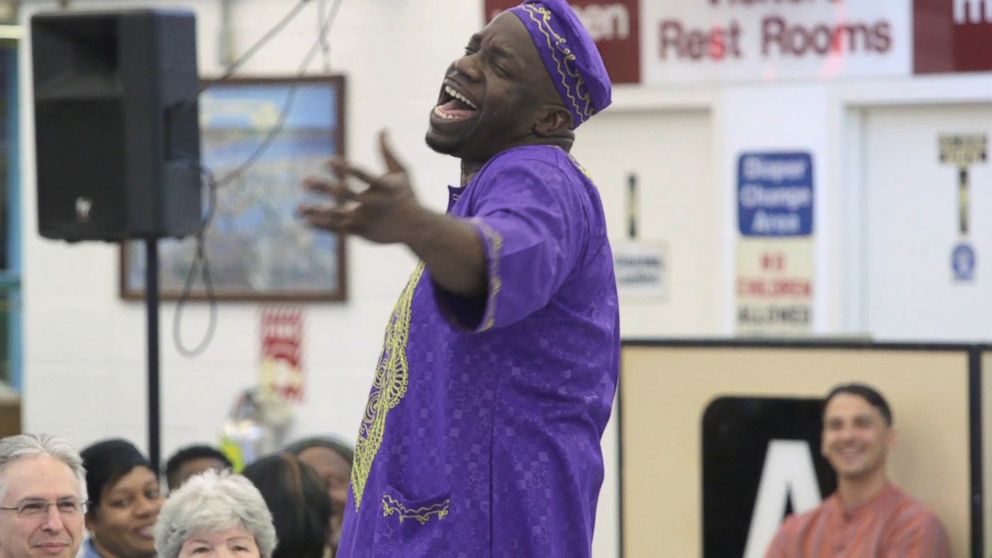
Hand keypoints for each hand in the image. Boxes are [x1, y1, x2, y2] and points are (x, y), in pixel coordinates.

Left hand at [298, 130, 424, 243]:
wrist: (416, 228)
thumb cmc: (407, 195)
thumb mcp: (403, 172)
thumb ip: (388, 152)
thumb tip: (382, 129)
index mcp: (385, 187)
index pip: (363, 175)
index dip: (346, 169)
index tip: (328, 161)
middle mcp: (375, 203)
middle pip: (347, 195)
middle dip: (326, 189)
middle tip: (305, 182)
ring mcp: (368, 220)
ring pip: (339, 216)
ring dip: (318, 212)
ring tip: (299, 208)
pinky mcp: (362, 232)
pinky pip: (339, 229)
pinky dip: (323, 225)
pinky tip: (307, 220)